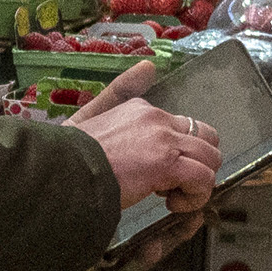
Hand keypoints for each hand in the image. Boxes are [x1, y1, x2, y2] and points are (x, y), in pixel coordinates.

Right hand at [74, 88, 221, 210]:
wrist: (60, 171)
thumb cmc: (70, 154)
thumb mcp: (89, 116)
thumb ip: (117, 92)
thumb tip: (148, 66)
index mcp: (141, 109)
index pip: (182, 126)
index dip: (178, 153)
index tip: (158, 175)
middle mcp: (157, 118)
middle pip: (206, 138)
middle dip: (198, 164)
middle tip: (172, 185)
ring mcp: (164, 140)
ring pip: (210, 159)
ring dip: (198, 183)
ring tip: (171, 198)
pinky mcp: (167, 164)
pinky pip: (203, 179)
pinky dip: (195, 197)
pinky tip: (171, 204)